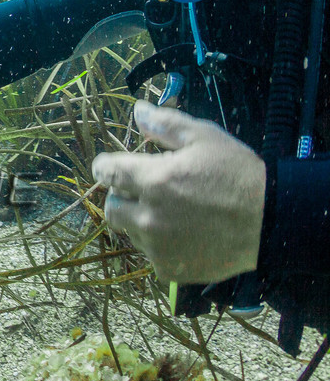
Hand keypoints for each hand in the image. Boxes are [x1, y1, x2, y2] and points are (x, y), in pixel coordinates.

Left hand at [93, 100, 264, 284]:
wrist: (275, 223)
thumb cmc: (240, 175)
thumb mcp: (206, 138)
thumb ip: (166, 124)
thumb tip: (137, 111)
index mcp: (153, 180)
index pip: (107, 172)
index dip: (107, 168)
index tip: (113, 168)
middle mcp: (148, 216)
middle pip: (112, 207)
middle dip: (124, 197)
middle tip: (148, 193)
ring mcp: (158, 246)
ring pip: (130, 232)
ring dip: (141, 222)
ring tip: (173, 215)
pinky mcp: (170, 269)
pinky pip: (151, 255)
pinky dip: (161, 246)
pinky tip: (184, 236)